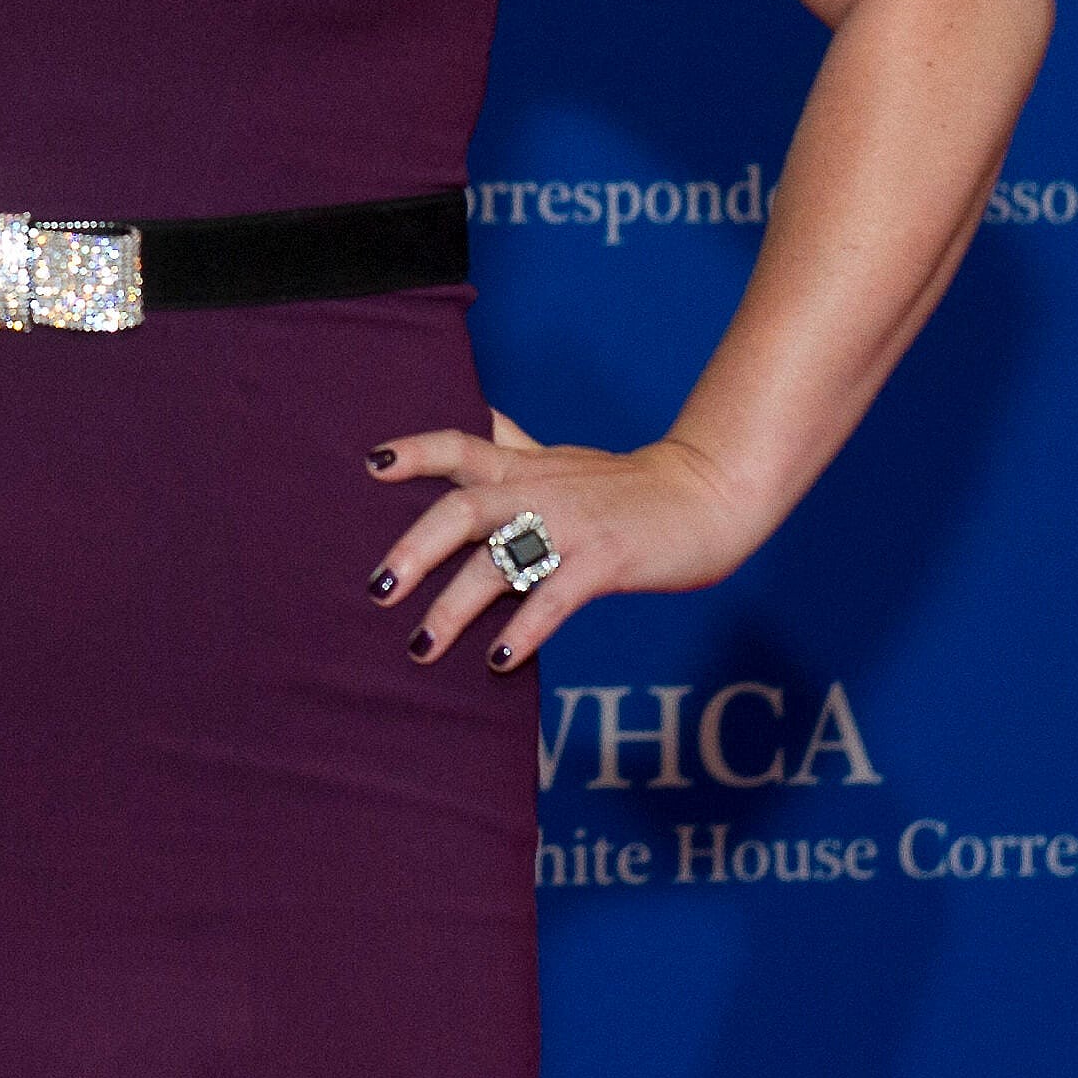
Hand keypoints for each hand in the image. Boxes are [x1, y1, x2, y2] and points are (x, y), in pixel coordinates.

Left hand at [364, 412, 753, 672]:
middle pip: (465, 508)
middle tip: (379, 588)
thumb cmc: (626, 485)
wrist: (705, 494)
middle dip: (416, 547)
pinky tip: (499, 660)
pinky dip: (524, 627)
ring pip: (501, 560)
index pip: (460, 445)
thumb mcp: (562, 459)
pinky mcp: (606, 560)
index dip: (415, 451)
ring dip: (456, 604)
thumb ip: (515, 446)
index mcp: (525, 467)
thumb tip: (476, 416)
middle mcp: (539, 491)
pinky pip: (555, 596)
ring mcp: (572, 526)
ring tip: (420, 647)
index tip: (371, 466)